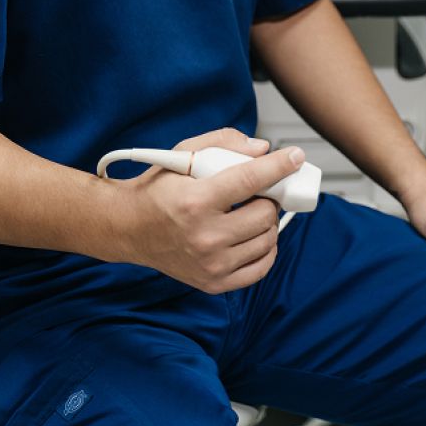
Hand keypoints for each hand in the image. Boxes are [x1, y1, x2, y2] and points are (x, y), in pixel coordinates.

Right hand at [120, 127, 304, 293]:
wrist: (129, 228)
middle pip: (264, 213)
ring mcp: (211, 264)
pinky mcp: (214, 282)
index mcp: (196, 201)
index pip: (250, 180)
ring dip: (268, 221)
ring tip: (252, 210)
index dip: (278, 166)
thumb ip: (222, 143)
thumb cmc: (157, 188)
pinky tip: (254, 234)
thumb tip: (262, 150)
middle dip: (270, 197)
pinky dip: (266, 249)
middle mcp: (205, 236)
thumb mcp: (183, 154)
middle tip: (260, 190)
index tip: (296, 157)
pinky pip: (261, 268)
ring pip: (267, 240)